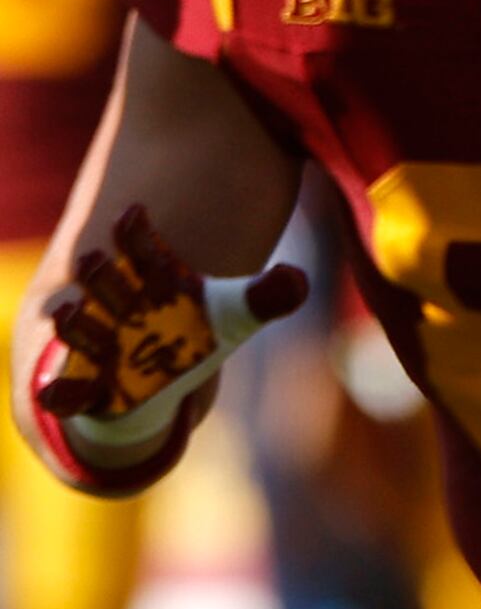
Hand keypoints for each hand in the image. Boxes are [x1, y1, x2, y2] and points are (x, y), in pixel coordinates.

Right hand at [29, 205, 306, 484]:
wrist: (154, 378)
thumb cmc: (191, 331)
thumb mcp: (231, 315)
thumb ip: (264, 296)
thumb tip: (298, 279)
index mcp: (149, 281)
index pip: (141, 248)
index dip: (136, 234)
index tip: (134, 213)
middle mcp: (118, 307)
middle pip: (104, 283)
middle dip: (100, 275)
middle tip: (93, 259)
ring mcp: (99, 345)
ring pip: (81, 330)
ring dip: (75, 324)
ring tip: (70, 313)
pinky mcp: (90, 387)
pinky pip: (70, 391)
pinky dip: (62, 393)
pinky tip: (54, 396)